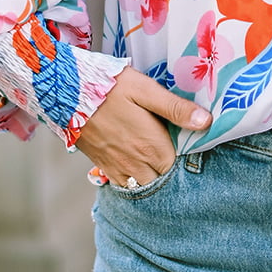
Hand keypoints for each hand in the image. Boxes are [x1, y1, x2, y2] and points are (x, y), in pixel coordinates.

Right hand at [74, 68, 210, 186]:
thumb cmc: (108, 87)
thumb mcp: (145, 90)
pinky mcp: (102, 166)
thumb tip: (206, 122)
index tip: (186, 142)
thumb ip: (175, 108)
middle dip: (170, 169)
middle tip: (172, 150)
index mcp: (151, 147)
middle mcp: (135, 164)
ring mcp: (117, 168)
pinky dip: (133, 180)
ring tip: (156, 157)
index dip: (185, 156)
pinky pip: (123, 185)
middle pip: (162, 178)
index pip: (179, 165)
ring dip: (152, 176)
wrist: (65, 92)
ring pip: (143, 185)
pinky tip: (136, 164)